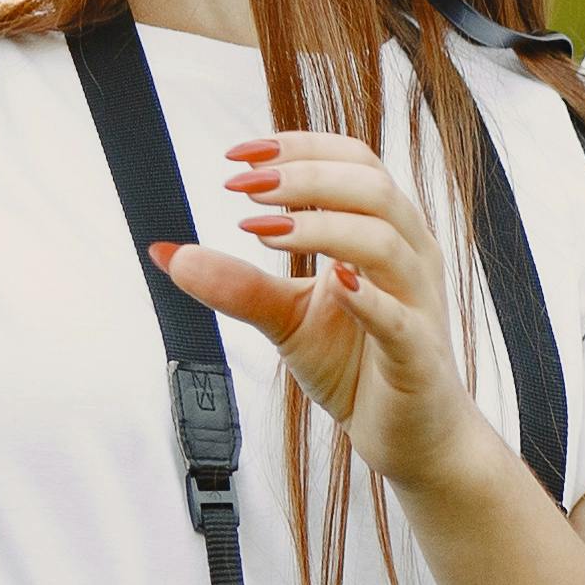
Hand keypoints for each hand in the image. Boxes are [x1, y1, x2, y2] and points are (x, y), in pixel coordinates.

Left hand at [160, 129, 487, 488]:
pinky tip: (332, 282)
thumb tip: (165, 253)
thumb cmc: (361, 366)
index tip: (239, 155)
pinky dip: (367, 298)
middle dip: (303, 178)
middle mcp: (411, 257)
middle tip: (243, 188)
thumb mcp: (287, 320)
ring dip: (320, 226)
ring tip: (263, 230)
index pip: (354, 163)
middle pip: (371, 187)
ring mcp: (419, 303)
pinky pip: (399, 318)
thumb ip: (237, 284)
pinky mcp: (418, 355)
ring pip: (384, 240)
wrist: (413, 437)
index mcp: (385, 234)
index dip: (300, 148)